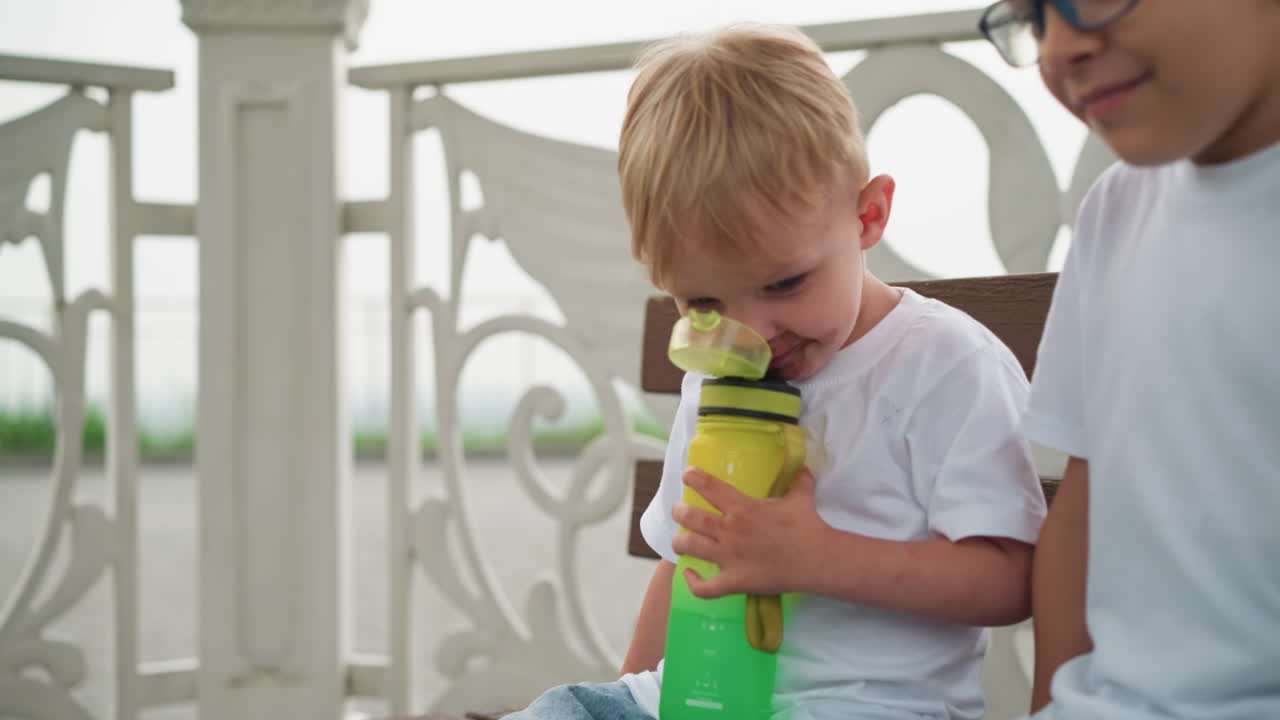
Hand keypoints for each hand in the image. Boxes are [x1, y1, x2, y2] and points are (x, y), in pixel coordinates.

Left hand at [671, 467, 830, 598]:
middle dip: (680, 511)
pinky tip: (689, 574)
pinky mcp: (734, 582)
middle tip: (680, 510)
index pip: (710, 487)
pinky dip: (692, 582)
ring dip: (680, 542)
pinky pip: (704, 587)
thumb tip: (803, 467)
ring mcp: (729, 557)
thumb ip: (798, 481)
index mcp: (743, 508)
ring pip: (690, 547)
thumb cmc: (808, 526)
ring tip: (680, 540)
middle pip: (690, 517)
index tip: (688, 475)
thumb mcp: (801, 497)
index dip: (694, 478)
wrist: (817, 559)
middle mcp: (730, 530)